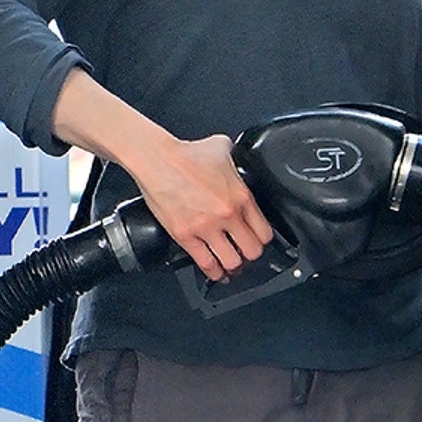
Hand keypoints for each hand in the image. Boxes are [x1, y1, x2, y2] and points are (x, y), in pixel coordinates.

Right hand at [134, 134, 272, 280]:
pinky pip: (205, 263)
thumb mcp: (223, 148)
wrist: (157, 160)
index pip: (265, 231)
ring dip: (234, 266)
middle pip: (252, 250)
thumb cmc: (186, 154)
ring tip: (233, 265)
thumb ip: (237, 157)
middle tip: (247, 255)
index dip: (264, 239)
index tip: (259, 240)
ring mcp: (206, 227)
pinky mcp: (185, 235)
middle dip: (251, 255)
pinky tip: (216, 272)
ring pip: (231, 262)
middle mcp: (227, 214)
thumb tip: (240, 156)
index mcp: (241, 196)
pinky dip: (213, 272)